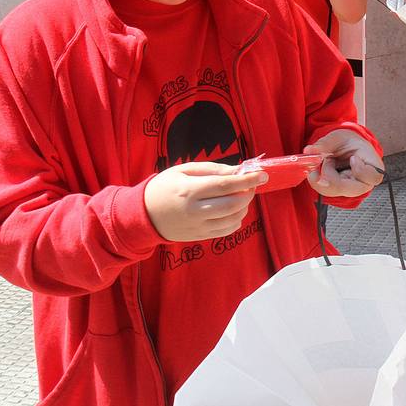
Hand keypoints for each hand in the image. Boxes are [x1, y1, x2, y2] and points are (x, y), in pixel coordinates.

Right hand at [144, 162, 265, 242]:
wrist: (143, 215)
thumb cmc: (164, 187)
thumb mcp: (183, 170)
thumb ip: (212, 169)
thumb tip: (238, 170)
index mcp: (189, 191)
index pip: (225, 185)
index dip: (247, 180)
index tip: (262, 174)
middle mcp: (194, 211)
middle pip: (232, 204)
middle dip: (248, 194)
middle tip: (251, 185)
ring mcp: (198, 226)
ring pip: (233, 219)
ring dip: (244, 207)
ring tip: (241, 197)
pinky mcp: (199, 237)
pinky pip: (226, 231)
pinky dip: (237, 220)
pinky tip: (233, 210)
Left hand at [304, 129, 383, 197]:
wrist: (344, 148)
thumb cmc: (349, 142)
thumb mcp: (340, 137)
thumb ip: (326, 143)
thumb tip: (310, 151)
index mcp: (373, 166)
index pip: (373, 177)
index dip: (360, 171)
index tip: (352, 158)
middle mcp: (364, 182)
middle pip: (346, 188)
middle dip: (329, 174)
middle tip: (327, 160)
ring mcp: (350, 189)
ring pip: (331, 191)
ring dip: (321, 174)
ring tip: (328, 161)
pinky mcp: (338, 192)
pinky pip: (324, 190)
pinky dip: (317, 179)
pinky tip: (323, 168)